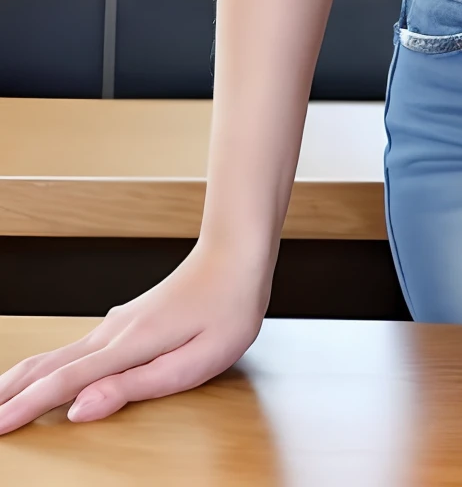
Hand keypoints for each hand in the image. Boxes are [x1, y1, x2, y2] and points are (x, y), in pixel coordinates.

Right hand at [0, 243, 270, 434]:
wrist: (238, 253)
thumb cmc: (228, 308)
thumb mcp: (195, 360)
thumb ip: (136, 385)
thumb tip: (79, 409)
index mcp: (128, 345)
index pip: (63, 383)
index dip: (25, 409)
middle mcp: (113, 332)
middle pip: (47, 366)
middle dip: (9, 394)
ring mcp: (116, 324)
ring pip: (56, 355)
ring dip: (21, 380)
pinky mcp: (124, 323)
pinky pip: (73, 349)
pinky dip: (45, 367)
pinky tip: (42, 376)